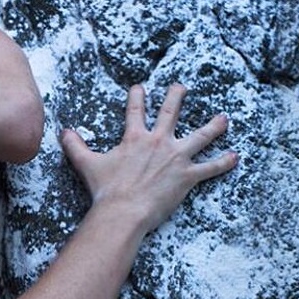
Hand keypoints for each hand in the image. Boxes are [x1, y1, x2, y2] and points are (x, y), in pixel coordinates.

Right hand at [61, 84, 237, 232]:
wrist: (124, 211)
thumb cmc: (106, 189)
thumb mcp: (86, 164)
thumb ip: (75, 146)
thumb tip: (64, 132)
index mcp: (135, 138)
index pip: (136, 110)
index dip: (138, 97)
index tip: (141, 87)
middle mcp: (158, 142)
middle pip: (171, 113)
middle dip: (176, 97)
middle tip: (181, 87)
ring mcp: (176, 158)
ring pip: (200, 136)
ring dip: (213, 127)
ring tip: (223, 119)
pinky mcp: (188, 176)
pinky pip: (210, 167)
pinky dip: (223, 162)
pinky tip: (234, 156)